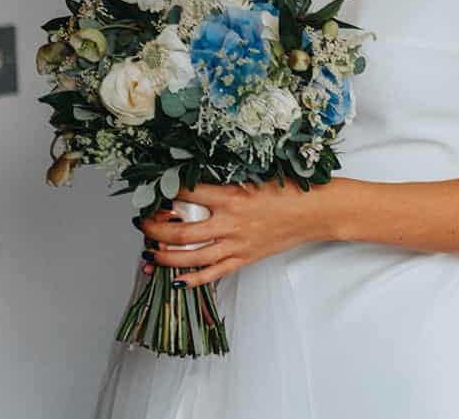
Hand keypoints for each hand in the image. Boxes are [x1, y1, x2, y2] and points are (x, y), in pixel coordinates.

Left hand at [137, 181, 329, 287]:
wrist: (316, 211)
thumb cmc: (290, 190)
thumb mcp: (255, 177)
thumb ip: (226, 182)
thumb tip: (196, 183)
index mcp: (232, 197)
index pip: (187, 193)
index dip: (166, 192)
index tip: (154, 189)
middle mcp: (231, 223)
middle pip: (181, 232)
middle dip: (155, 230)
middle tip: (143, 224)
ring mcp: (237, 244)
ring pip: (192, 257)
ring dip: (166, 256)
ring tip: (150, 252)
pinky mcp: (244, 258)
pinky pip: (213, 274)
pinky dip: (192, 279)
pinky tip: (176, 280)